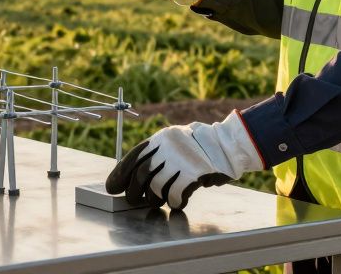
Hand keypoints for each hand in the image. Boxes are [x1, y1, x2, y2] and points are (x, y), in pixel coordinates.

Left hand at [105, 111, 264, 210]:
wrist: (229, 144)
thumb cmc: (199, 147)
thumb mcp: (174, 142)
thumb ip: (156, 154)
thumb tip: (133, 176)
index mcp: (161, 138)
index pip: (134, 157)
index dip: (120, 173)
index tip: (112, 187)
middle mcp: (168, 148)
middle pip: (141, 175)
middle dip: (134, 191)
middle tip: (134, 200)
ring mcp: (181, 161)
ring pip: (156, 188)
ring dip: (155, 199)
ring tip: (159, 201)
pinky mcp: (194, 175)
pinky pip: (176, 196)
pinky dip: (175, 202)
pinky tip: (180, 201)